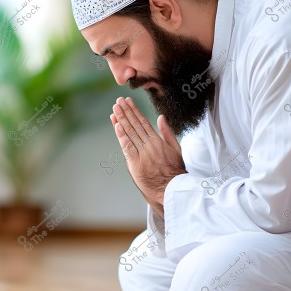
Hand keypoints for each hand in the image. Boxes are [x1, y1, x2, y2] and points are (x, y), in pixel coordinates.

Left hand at [110, 97, 186, 214]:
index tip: (128, 102)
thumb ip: (167, 133)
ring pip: (130, 133)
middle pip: (135, 125)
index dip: (134, 111)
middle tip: (118, 101)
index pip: (143, 122)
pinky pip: (127, 146)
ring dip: (121, 120)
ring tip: (115, 109)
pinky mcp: (136, 163)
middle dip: (126, 112)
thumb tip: (160, 117)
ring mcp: (142, 153)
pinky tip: (116, 125)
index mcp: (158, 141)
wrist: (172, 189)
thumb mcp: (176, 149)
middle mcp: (149, 145)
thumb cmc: (175, 171)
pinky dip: (121, 135)